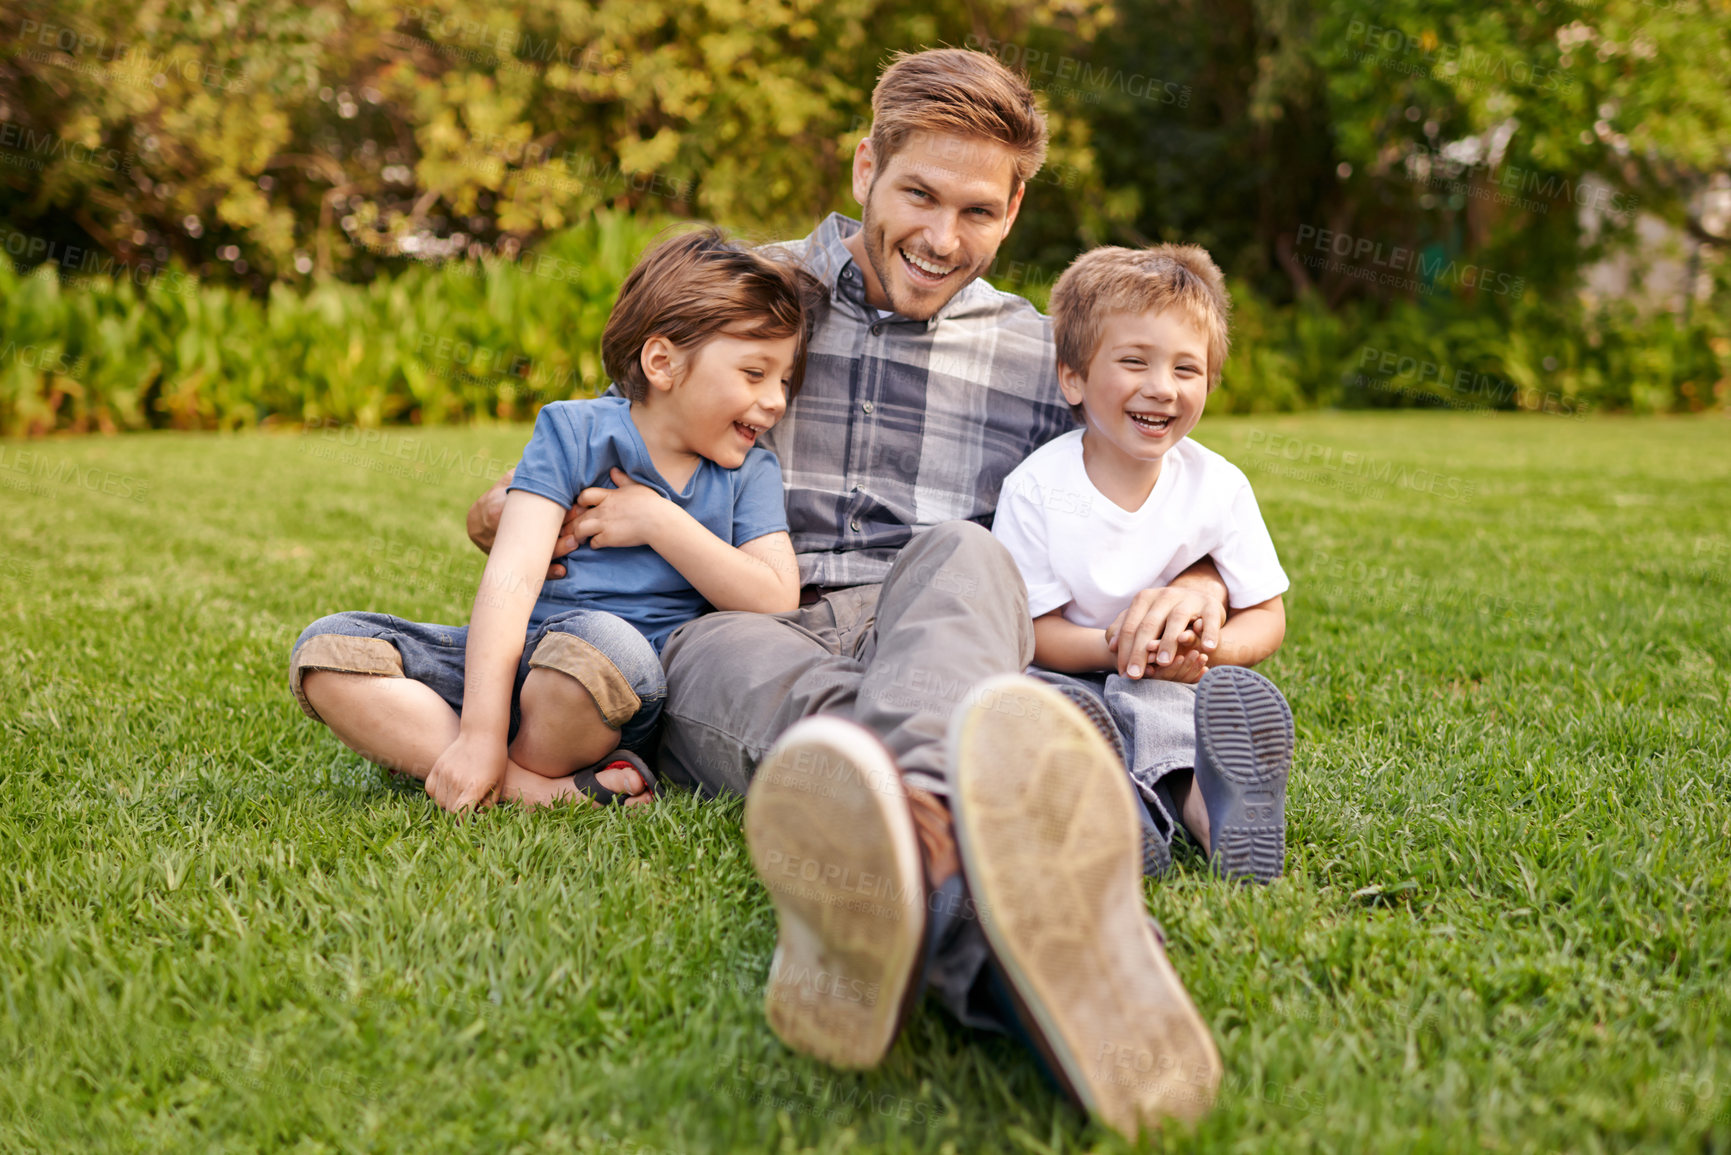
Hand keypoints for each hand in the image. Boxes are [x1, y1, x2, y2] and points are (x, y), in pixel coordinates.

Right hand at [425, 733, 505, 813]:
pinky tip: (449, 789)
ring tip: (460, 795)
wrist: (482, 733)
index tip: (467, 821)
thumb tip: (478, 818)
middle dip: (457, 813)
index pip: (459, 814)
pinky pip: (430, 789)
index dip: (462, 822)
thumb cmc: (495, 760)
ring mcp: (444, 773)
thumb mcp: (498, 783)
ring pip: (438, 801)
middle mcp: (457, 780)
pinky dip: (437, 793)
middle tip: (467, 807)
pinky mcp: (437, 767)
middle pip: (449, 810)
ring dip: (447, 803)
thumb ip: (488, 804)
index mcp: (474, 786)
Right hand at [470, 466, 577, 579]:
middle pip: (535, 534)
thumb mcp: (505, 482)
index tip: (576, 506)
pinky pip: (530, 570)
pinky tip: (562, 570)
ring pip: (534, 553)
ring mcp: (507, 549)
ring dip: (557, 550)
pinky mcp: (513, 561)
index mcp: (498, 510)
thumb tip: (543, 460)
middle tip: (581, 525)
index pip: (531, 511)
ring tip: (574, 543)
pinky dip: (546, 572)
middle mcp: (502, 532)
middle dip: (561, 529)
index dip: (555, 509)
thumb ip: (521, 475)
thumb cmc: (497, 497)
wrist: (476, 522)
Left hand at [573, 469, 671, 549]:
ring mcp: (604, 524)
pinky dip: (592, 544)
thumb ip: (623, 479)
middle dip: (573, 523)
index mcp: (609, 496)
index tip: (582, 507)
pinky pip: (593, 542)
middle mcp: (603, 509)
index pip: (584, 495)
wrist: (659, 521)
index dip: (580, 502)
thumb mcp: (637, 486)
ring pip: (580, 529)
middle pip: (578, 515)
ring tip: (580, 538)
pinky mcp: (609, 538)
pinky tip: (596, 544)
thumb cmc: (651, 503)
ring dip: (578, 535)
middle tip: (572, 528)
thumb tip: (613, 470)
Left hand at [1105, 585, 1226, 677]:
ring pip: (1176, 620)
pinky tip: (1207, 649)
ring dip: (1169, 642)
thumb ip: (1125, 629)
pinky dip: (1209, 634)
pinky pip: (1209, 620)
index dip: (1125, 651)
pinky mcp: (1210, 605)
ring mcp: (1188, 598)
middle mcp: (1165, 595)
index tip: (1123, 673)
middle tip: (1136, 674)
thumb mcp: (1143, 617)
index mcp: (1144, 598)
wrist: (1197, 599)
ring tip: (1164, 662)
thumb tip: (1112, 646)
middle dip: (1140, 652)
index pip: (1130, 627)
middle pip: (1149, 625)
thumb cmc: (1164, 615)